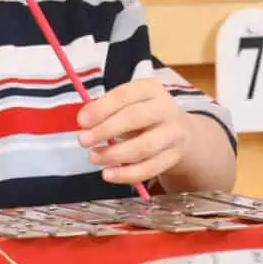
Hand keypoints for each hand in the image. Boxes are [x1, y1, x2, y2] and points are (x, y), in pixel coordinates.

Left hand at [76, 78, 191, 185]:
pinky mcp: (173, 158)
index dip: (101, 108)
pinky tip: (108, 174)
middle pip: (135, 118)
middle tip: (83, 140)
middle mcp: (165, 109)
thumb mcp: (130, 103)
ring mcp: (172, 135)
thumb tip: (84, 120)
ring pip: (143, 147)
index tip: (81, 121)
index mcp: (151, 89)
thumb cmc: (145, 115)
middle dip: (106, 130)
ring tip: (93, 157)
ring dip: (113, 155)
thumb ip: (107, 108)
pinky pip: (149, 169)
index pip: (125, 95)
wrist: (181, 133)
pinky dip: (126, 174)